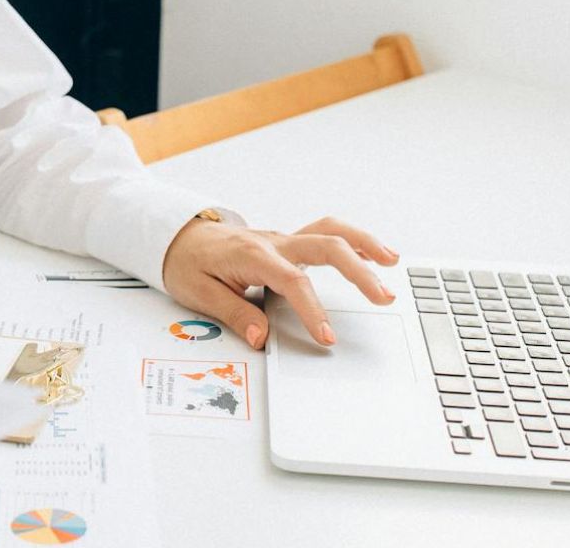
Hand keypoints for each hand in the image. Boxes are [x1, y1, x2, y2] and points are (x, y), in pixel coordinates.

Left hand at [161, 214, 398, 350]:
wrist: (177, 236)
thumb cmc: (187, 262)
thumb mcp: (199, 293)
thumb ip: (234, 313)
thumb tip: (261, 337)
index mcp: (253, 255)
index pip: (292, 282)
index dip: (313, 310)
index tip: (327, 337)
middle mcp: (274, 243)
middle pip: (325, 247)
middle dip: (358, 271)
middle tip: (383, 296)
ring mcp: (283, 240)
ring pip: (331, 232)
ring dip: (364, 244)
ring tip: (392, 262)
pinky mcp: (287, 244)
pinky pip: (325, 235)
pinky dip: (352, 242)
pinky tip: (372, 256)